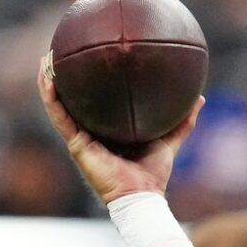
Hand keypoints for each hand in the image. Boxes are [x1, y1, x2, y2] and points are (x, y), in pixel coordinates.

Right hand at [37, 55, 203, 207]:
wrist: (142, 195)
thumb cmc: (153, 174)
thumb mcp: (170, 140)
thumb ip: (183, 121)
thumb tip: (199, 97)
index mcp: (107, 130)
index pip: (95, 103)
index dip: (89, 83)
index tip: (89, 58)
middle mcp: (90, 132)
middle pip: (72, 100)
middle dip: (64, 76)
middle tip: (60, 51)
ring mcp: (80, 137)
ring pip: (59, 104)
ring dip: (49, 81)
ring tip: (46, 57)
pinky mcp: (76, 144)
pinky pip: (59, 116)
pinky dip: (50, 97)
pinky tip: (47, 78)